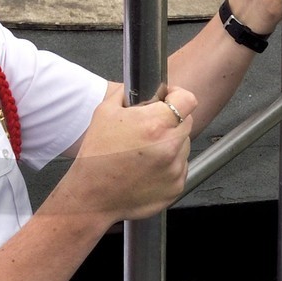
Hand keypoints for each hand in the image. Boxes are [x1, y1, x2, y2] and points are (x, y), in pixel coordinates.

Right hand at [51, 86, 196, 225]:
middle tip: (151, 127)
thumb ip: (129, 93)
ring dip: (171, 144)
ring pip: (184, 146)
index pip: (188, 99)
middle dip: (172, 120)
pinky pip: (180, 167)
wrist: (93, 194)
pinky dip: (169, 165)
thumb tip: (143, 86)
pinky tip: (148, 167)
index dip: (177, 96)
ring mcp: (175, 169)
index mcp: (155, 124)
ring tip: (146, 151)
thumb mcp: (105, 111)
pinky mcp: (176, 187)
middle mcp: (170, 147)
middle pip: (187, 122)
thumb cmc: (97, 155)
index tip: (168, 100)